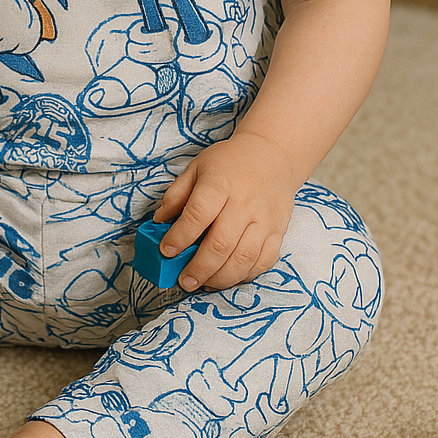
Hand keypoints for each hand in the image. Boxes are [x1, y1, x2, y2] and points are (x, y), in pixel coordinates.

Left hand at [151, 130, 295, 290]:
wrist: (272, 155)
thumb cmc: (230, 162)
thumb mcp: (197, 168)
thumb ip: (176, 195)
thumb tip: (159, 221)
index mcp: (220, 184)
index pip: (197, 215)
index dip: (179, 237)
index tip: (166, 251)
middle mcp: (244, 203)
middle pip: (221, 244)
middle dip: (199, 268)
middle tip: (184, 280)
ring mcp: (264, 219)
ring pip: (244, 258)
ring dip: (221, 277)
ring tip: (204, 283)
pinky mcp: (278, 231)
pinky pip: (264, 261)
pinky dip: (245, 275)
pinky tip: (229, 276)